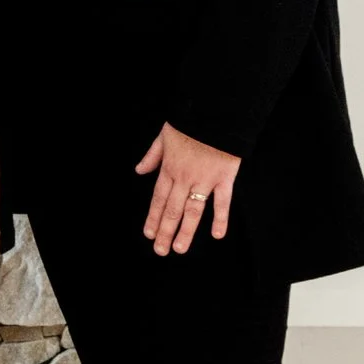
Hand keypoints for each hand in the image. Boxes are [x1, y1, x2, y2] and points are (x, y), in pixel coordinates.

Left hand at [135, 123, 238, 255]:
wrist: (214, 112)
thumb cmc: (190, 122)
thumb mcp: (163, 136)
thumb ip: (152, 156)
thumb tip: (139, 171)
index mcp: (169, 168)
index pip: (158, 199)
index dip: (153, 217)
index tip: (149, 234)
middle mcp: (184, 177)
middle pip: (172, 209)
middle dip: (165, 231)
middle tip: (160, 251)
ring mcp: (204, 179)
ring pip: (193, 210)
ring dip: (186, 231)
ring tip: (180, 249)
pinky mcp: (224, 177)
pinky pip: (222, 202)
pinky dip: (220, 218)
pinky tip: (217, 235)